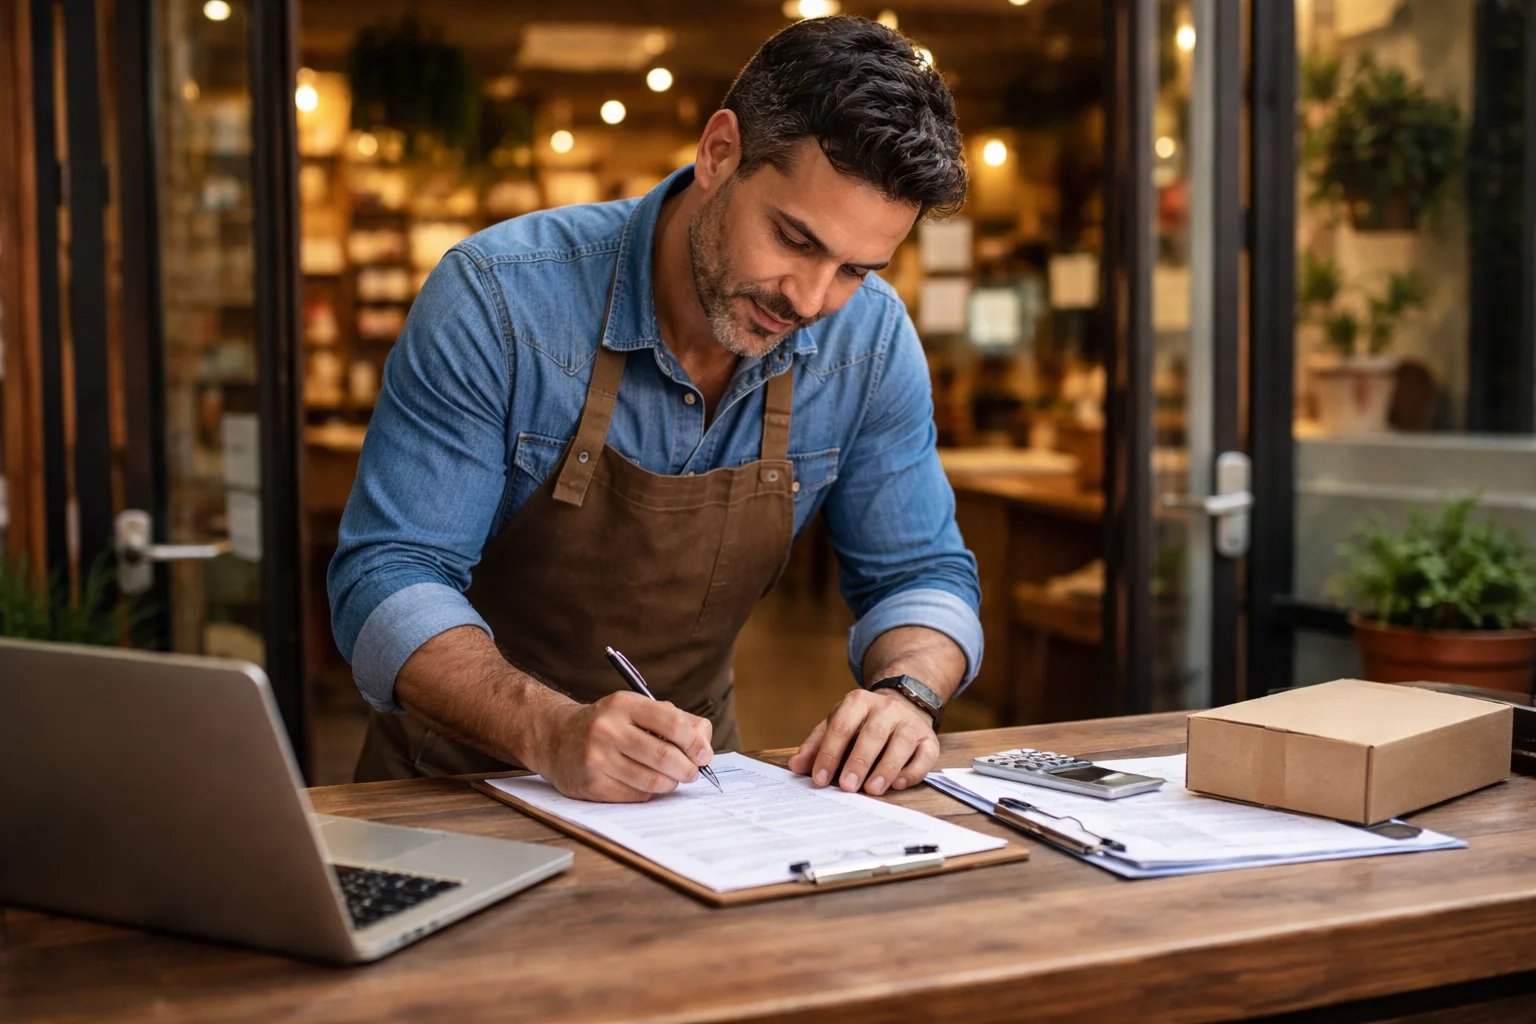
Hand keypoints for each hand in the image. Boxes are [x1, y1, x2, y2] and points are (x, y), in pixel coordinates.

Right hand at [529, 691, 713, 801]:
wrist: (556, 738)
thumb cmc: (608, 723)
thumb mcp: (637, 708)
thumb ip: (676, 720)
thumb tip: (704, 745)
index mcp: (624, 704)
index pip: (673, 724)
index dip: (695, 743)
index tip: (704, 755)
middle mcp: (608, 730)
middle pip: (665, 757)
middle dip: (688, 769)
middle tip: (693, 772)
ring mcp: (597, 759)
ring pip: (652, 782)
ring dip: (671, 784)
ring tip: (673, 779)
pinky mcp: (591, 785)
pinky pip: (635, 796)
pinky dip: (649, 793)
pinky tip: (647, 784)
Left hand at [787, 688, 938, 796]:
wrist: (901, 705)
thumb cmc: (861, 723)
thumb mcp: (836, 725)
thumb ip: (817, 745)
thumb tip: (796, 766)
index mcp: (858, 702)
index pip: (841, 727)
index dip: (829, 754)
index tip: (819, 779)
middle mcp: (886, 708)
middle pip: (873, 734)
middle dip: (859, 761)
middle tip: (847, 786)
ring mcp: (910, 722)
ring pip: (901, 743)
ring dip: (886, 768)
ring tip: (872, 789)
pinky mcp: (929, 739)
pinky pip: (925, 756)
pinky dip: (912, 771)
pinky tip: (898, 783)